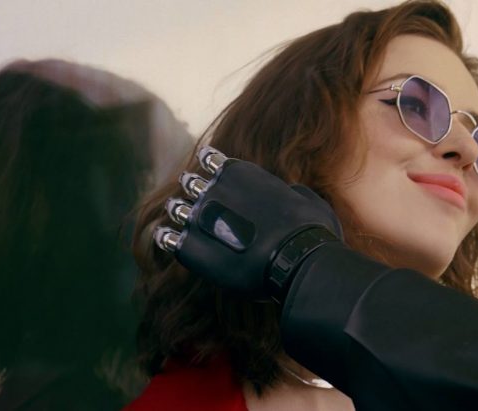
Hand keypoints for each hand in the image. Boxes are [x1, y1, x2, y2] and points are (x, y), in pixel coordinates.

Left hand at [154, 146, 341, 300]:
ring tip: (178, 217)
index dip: (209, 165)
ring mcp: (199, 218)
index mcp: (240, 173)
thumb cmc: (311, 233)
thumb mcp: (310, 202)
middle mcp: (214, 190)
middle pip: (189, 182)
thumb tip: (291, 192)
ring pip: (175, 207)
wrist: (297, 263)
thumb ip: (293, 193)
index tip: (209, 172)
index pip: (210, 158)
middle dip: (191, 189)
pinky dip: (166, 236)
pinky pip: (166, 237)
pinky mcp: (189, 247)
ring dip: (178, 211)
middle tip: (193, 198)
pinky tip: (169, 238)